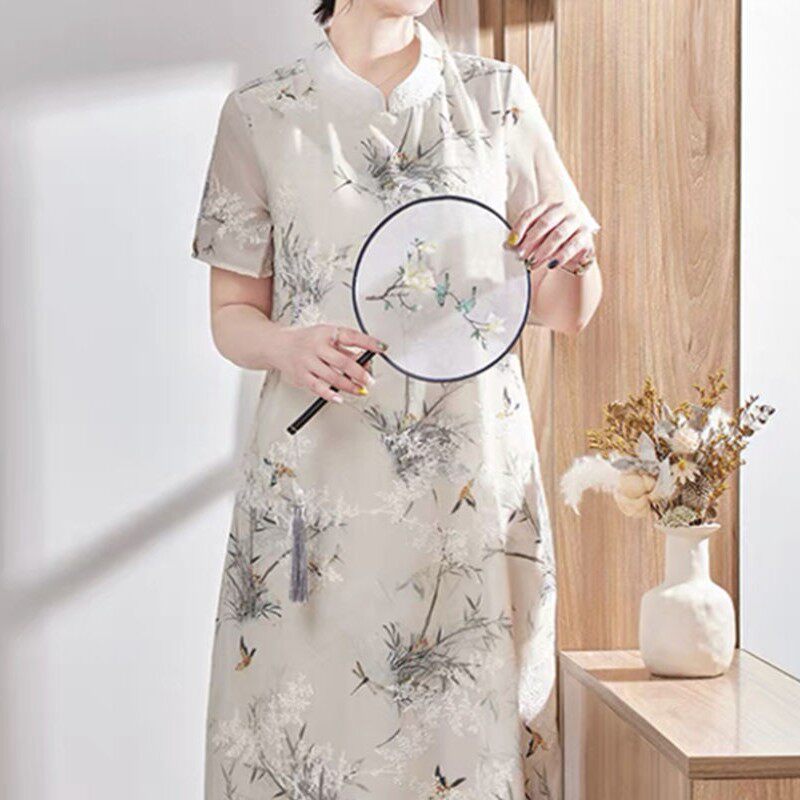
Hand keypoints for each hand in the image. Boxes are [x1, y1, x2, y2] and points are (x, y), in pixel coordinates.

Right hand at [271, 324, 386, 402]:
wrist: (277, 345)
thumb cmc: (306, 341)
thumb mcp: (326, 336)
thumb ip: (345, 348)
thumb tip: (365, 360)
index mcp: (325, 333)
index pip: (351, 336)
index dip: (368, 342)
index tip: (382, 348)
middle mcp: (316, 347)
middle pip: (343, 361)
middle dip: (360, 373)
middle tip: (369, 380)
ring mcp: (308, 362)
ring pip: (332, 377)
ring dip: (349, 386)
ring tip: (360, 390)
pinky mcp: (302, 375)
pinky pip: (318, 387)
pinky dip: (330, 394)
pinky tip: (339, 398)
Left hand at [506, 201, 595, 273]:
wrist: (577, 249)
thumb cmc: (552, 239)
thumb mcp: (538, 236)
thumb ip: (524, 237)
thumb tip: (508, 245)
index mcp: (549, 206)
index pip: (531, 214)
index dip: (519, 228)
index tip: (511, 243)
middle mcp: (564, 210)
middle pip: (544, 223)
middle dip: (530, 240)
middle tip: (520, 255)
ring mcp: (577, 222)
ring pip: (558, 234)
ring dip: (543, 251)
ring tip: (533, 263)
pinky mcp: (586, 236)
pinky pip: (572, 246)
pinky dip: (560, 256)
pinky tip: (551, 265)